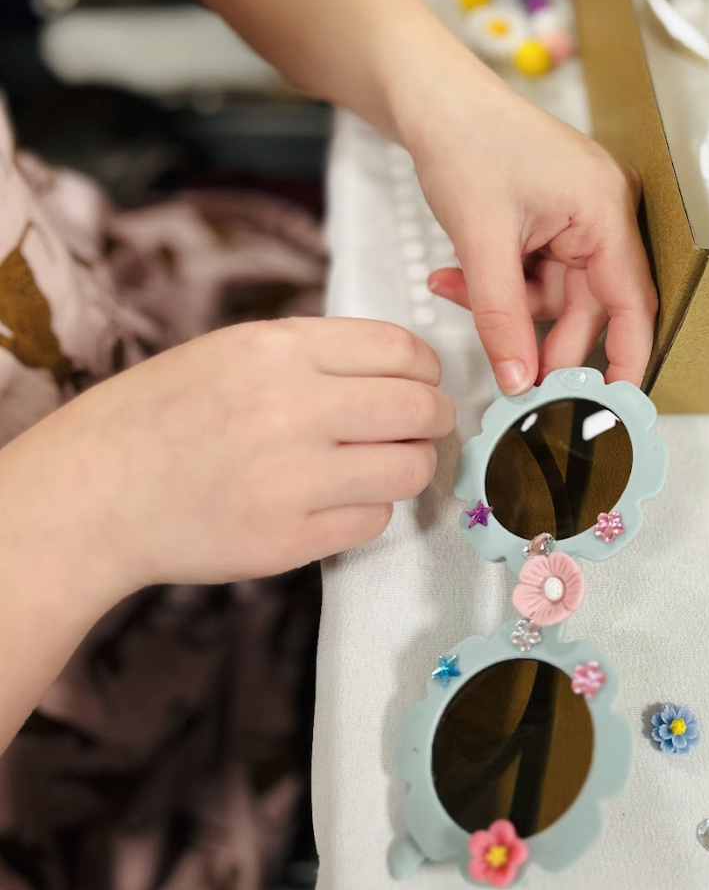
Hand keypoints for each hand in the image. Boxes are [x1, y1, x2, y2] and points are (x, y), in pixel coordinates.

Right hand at [0, 317, 453, 603]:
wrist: (95, 492)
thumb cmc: (164, 416)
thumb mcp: (234, 351)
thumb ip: (318, 354)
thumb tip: (406, 368)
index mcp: (278, 351)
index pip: (402, 350)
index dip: (425, 369)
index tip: (423, 382)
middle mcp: (290, 409)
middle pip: (420, 409)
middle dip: (433, 418)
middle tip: (422, 427)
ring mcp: (292, 480)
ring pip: (408, 470)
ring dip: (406, 467)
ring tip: (376, 465)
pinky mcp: (289, 540)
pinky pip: (373, 521)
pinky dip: (365, 511)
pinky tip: (330, 500)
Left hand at [407, 61, 657, 396]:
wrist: (429, 96)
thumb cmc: (464, 140)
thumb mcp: (482, 242)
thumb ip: (503, 319)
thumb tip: (520, 381)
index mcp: (607, 209)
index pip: (633, 302)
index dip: (626, 358)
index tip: (613, 404)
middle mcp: (605, 210)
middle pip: (589, 303)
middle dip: (539, 334)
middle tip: (510, 375)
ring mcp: (581, 212)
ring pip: (556, 291)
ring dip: (507, 303)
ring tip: (453, 289)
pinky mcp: (555, 214)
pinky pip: (538, 269)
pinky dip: (501, 281)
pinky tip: (457, 275)